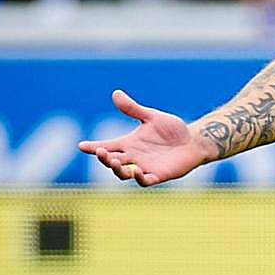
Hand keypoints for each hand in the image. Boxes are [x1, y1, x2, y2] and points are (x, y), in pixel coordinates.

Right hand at [78, 90, 210, 184]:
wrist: (193, 141)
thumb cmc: (172, 130)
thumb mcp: (151, 117)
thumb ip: (133, 109)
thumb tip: (116, 93)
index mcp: (129, 143)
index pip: (107, 146)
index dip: (93, 147)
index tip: (81, 146)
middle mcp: (134, 157)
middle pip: (112, 161)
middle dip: (104, 158)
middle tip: (100, 152)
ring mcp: (145, 167)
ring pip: (124, 174)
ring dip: (117, 169)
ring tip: (114, 161)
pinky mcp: (159, 175)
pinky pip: (145, 181)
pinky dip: (139, 178)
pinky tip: (136, 171)